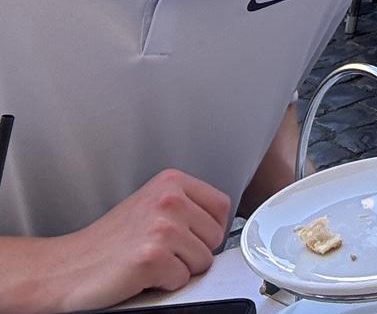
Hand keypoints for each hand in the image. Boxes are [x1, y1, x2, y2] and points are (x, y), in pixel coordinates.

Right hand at [42, 171, 230, 312]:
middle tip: (163, 253)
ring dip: (179, 269)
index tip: (191, 237)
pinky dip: (164, 285)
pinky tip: (142, 275)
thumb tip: (219, 222)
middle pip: (215, 235)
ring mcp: (162, 227)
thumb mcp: (151, 205)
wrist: (66, 268)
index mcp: (171, 181)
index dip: (209, 229)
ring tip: (151, 262)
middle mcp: (169, 199)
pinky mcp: (154, 257)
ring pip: (203, 261)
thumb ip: (186, 205)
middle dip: (194, 252)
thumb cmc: (108, 242)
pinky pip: (182, 280)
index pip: (221, 205)